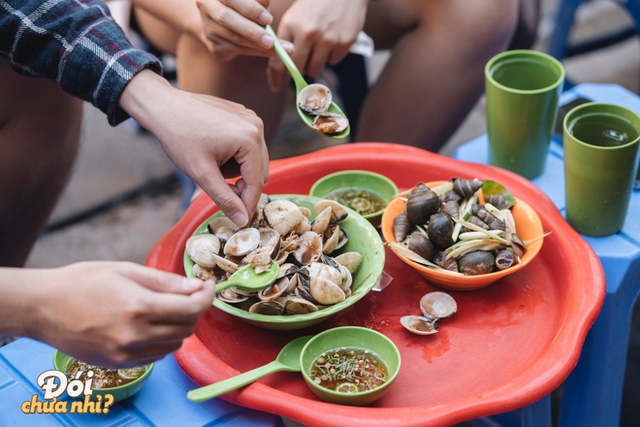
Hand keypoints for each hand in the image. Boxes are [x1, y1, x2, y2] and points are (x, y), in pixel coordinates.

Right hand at [9, 262, 214, 367]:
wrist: (42, 307)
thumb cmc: (81, 282)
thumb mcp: (126, 271)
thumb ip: (165, 281)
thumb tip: (195, 286)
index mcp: (139, 307)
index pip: (191, 309)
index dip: (207, 297)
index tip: (208, 287)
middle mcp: (135, 335)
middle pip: (187, 328)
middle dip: (195, 310)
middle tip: (189, 294)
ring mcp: (126, 353)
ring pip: (175, 344)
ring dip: (180, 326)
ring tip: (166, 308)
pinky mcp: (118, 363)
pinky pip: (157, 355)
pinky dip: (162, 340)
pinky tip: (150, 324)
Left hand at [120, 70, 268, 226]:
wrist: (162, 106)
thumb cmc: (179, 136)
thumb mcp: (202, 173)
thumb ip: (225, 199)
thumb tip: (242, 220)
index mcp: (250, 139)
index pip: (257, 182)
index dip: (247, 204)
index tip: (239, 220)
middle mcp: (256, 126)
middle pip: (260, 171)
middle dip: (241, 185)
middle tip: (218, 189)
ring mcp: (250, 118)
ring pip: (254, 159)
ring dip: (237, 170)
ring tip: (212, 166)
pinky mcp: (242, 115)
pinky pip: (247, 145)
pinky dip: (235, 155)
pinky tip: (214, 153)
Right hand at [196, 0, 293, 60]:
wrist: (221, 22)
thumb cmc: (243, 4)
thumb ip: (259, 0)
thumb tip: (267, 4)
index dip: (250, 9)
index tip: (268, 19)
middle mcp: (207, 7)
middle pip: (227, 18)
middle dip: (251, 31)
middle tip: (271, 41)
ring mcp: (208, 28)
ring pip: (234, 38)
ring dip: (258, 46)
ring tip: (280, 50)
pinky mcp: (214, 46)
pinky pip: (238, 50)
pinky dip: (257, 51)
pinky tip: (271, 52)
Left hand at [267, 0, 368, 90]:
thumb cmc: (315, 4)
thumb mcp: (295, 16)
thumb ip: (286, 39)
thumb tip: (279, 67)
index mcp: (290, 24)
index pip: (278, 60)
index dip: (275, 77)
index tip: (275, 86)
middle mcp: (307, 33)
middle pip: (297, 69)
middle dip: (297, 70)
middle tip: (301, 64)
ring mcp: (327, 39)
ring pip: (315, 69)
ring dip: (314, 64)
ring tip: (318, 47)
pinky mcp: (343, 43)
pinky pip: (332, 62)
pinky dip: (331, 56)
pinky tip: (332, 39)